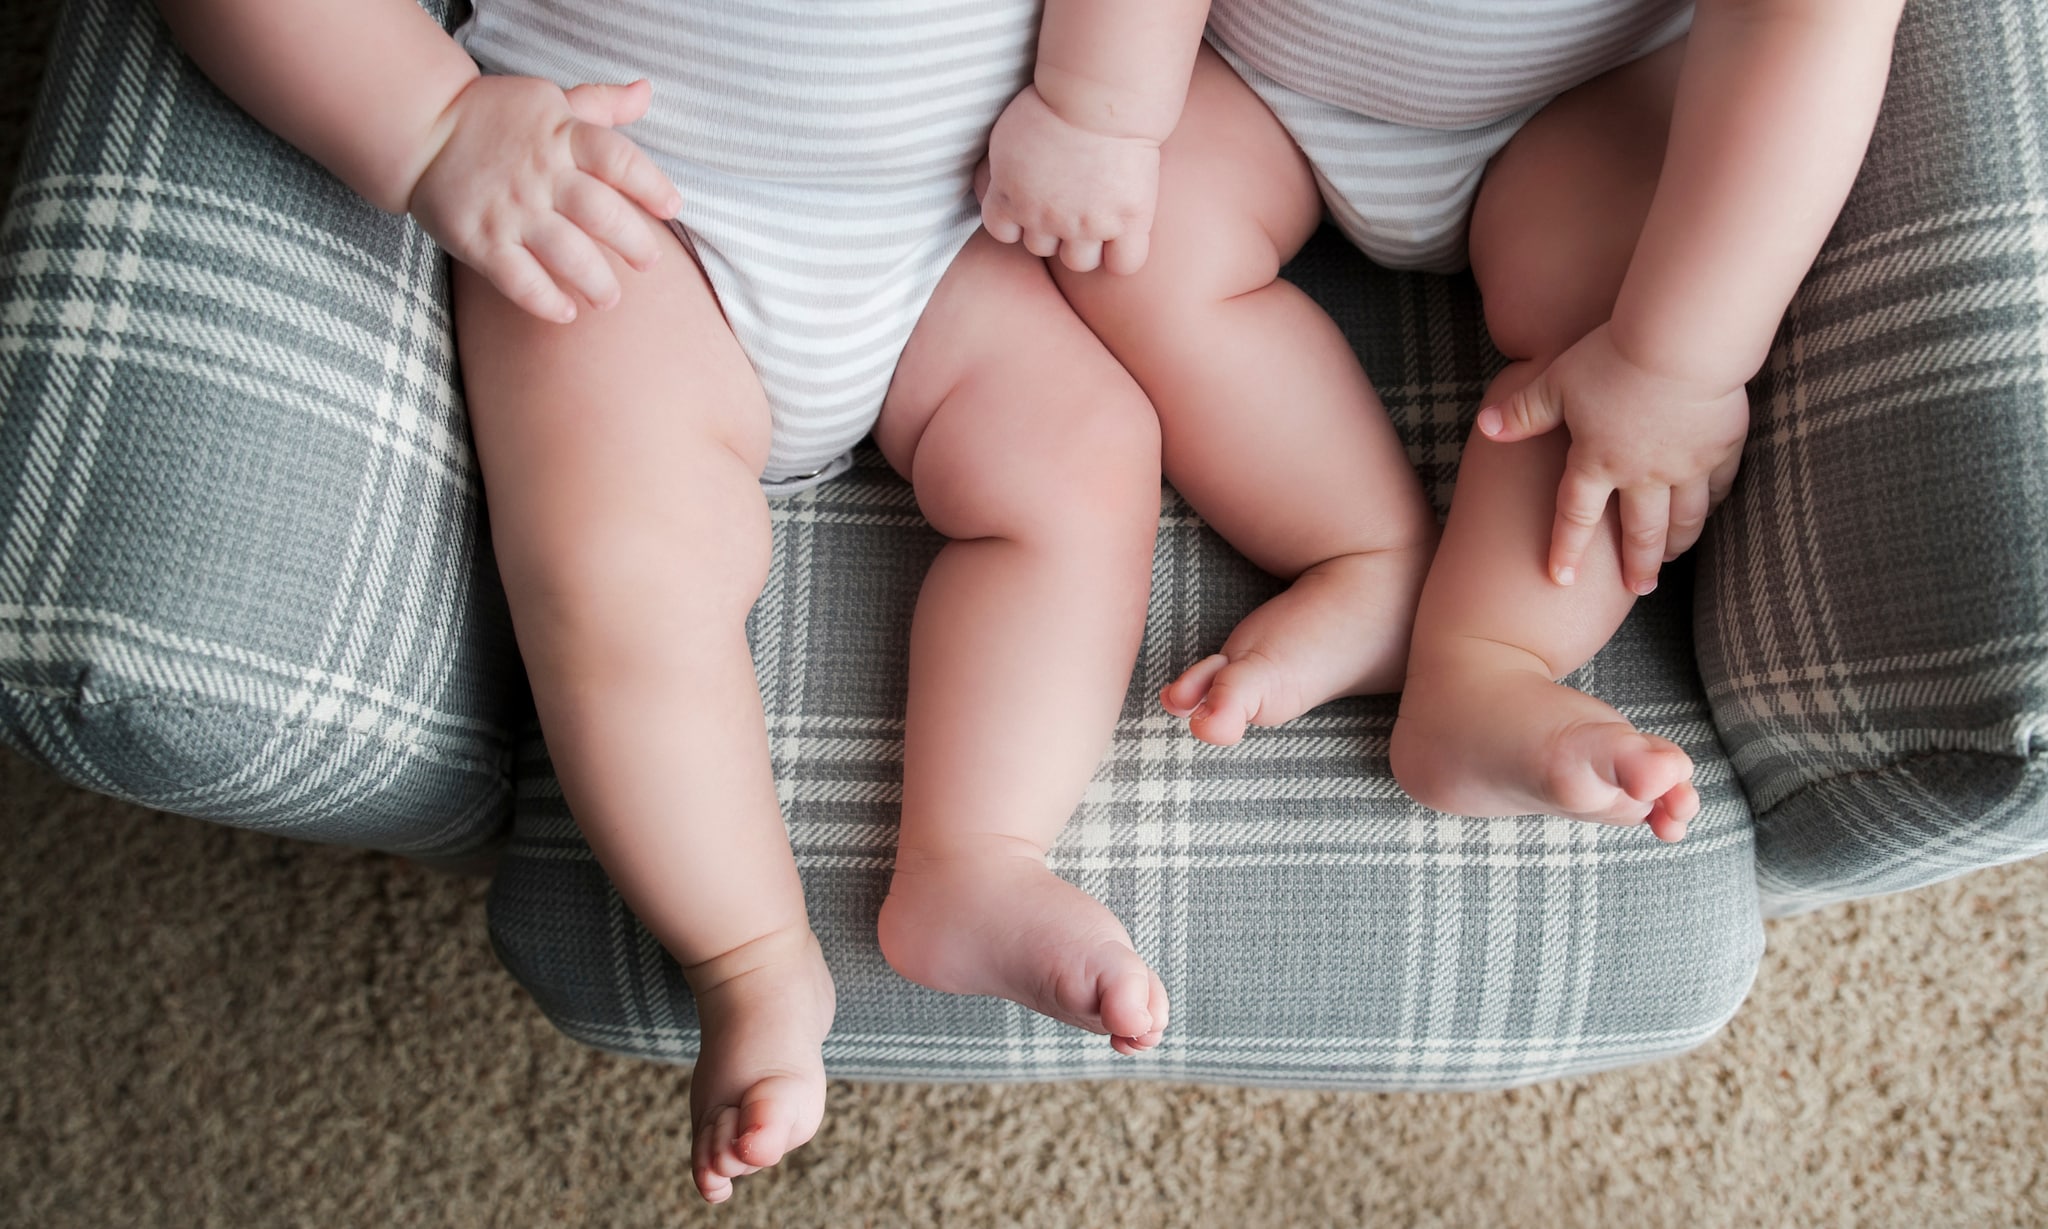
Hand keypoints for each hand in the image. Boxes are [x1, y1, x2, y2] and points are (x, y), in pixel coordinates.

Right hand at [408, 76, 682, 322]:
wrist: (421, 128)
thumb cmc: (495, 117)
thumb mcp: (549, 100)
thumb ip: (600, 104)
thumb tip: (645, 91)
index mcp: (562, 137)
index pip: (619, 159)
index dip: (651, 185)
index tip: (672, 208)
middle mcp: (541, 175)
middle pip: (601, 213)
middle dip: (634, 244)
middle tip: (648, 264)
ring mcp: (511, 210)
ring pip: (567, 253)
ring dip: (596, 282)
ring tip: (608, 298)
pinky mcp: (480, 240)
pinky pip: (519, 280)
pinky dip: (545, 301)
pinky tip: (566, 312)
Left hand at [978, 84, 1160, 274]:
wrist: (1098, 94)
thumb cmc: (1051, 102)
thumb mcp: (1003, 135)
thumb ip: (995, 171)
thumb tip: (987, 189)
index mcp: (1009, 198)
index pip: (1003, 233)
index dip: (1018, 221)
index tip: (1034, 202)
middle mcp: (1044, 218)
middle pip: (1042, 247)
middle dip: (1053, 228)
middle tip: (1071, 197)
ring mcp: (1086, 224)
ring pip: (1079, 261)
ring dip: (1086, 243)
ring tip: (1099, 213)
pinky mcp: (1127, 220)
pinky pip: (1125, 264)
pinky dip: (1123, 256)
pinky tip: (1126, 231)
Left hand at [1476, 323, 1748, 594]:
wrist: (1681, 341)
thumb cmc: (1613, 358)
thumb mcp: (1558, 382)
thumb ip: (1524, 411)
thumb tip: (1484, 426)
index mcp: (1598, 461)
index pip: (1576, 516)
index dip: (1565, 549)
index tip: (1560, 579)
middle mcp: (1642, 473)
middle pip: (1641, 531)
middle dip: (1640, 566)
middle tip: (1642, 589)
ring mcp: (1686, 464)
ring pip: (1685, 517)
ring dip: (1679, 541)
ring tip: (1673, 557)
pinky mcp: (1721, 446)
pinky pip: (1719, 485)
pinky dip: (1713, 502)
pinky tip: (1710, 509)